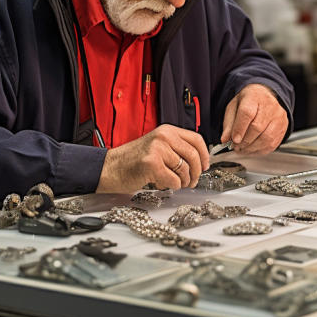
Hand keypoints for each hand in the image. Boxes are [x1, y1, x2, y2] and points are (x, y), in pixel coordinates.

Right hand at [95, 125, 210, 192]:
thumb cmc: (133, 160)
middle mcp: (163, 136)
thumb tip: (200, 161)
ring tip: (173, 182)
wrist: (111, 168)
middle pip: (193, 156)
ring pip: (185, 170)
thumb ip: (176, 149)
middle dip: (196, 173)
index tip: (205, 166)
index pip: (196, 139)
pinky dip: (171, 186)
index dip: (204, 155)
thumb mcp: (157, 146)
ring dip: (182, 182)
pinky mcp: (152, 164)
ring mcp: (157, 149)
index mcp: (167, 130)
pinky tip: (161, 183)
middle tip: (192, 182)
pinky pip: (174, 180)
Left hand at [220, 84, 287, 155]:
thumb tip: (225, 139)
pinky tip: (252, 149)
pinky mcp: (283, 128)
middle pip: (257, 127)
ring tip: (242, 149)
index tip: (234, 140)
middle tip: (236, 146)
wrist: (265, 96)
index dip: (240, 129)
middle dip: (244, 141)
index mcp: (254, 97)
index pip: (247, 113)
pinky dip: (260, 150)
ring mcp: (279, 117)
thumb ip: (229, 124)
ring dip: (252, 148)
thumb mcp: (234, 107)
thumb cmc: (249, 101)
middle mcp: (270, 106)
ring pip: (266, 138)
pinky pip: (272, 144)